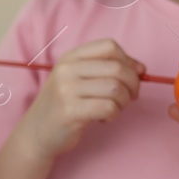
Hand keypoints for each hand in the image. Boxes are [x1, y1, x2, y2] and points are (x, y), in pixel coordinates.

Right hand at [18, 38, 144, 158]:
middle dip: (133, 85)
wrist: (36, 132)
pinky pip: (108, 107)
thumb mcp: (77, 79)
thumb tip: (141, 69)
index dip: (128, 60)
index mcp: (69, 58)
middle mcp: (66, 70)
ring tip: (113, 109)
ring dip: (123, 102)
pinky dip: (113, 115)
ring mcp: (66, 90)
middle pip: (117, 68)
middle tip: (129, 98)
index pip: (109, 46)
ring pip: (115, 89)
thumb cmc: (64, 105)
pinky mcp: (70, 111)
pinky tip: (103, 119)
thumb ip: (105, 69)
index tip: (132, 76)